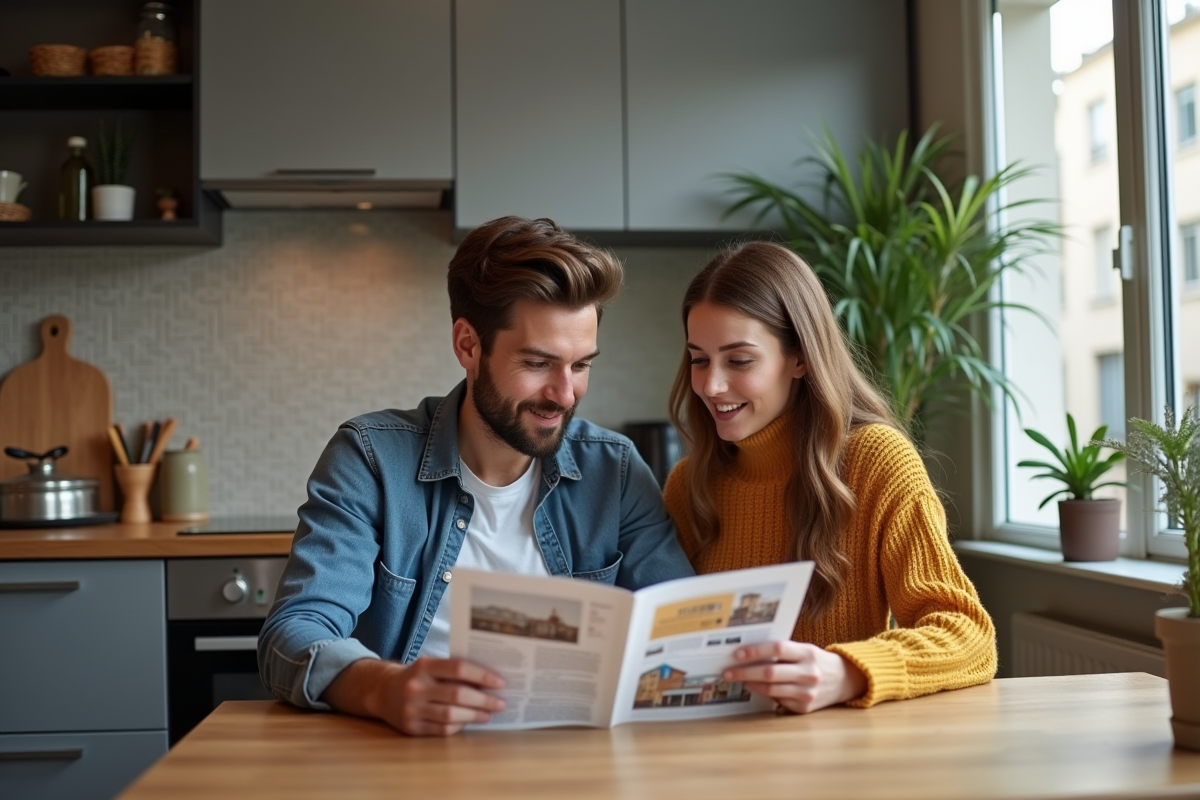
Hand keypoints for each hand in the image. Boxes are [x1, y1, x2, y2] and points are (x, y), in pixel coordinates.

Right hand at [324, 657, 506, 735]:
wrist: (382, 693)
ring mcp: (412, 709)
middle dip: (484, 700)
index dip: (482, 676)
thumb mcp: (430, 666)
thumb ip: (454, 671)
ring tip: (488, 714)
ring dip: (475, 716)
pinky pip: (442, 729)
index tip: (501, 682)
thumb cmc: (417, 677)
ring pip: (451, 715)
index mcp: (424, 666)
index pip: (459, 668)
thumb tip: (490, 681)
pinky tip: (469, 721)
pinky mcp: (411, 728)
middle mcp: (416, 687)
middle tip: (500, 703)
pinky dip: (459, 726)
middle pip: (458, 695)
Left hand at [723, 641, 866, 714]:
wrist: (845, 680)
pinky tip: (758, 688)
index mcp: (807, 653)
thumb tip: (748, 654)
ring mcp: (807, 692)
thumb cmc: (816, 661)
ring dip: (751, 684)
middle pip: (770, 672)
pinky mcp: (805, 707)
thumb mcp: (804, 650)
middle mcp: (809, 673)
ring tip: (739, 680)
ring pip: (771, 689)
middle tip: (727, 672)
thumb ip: (782, 652)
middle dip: (744, 672)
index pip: (778, 649)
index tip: (737, 654)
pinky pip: (778, 701)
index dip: (756, 651)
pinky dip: (765, 694)